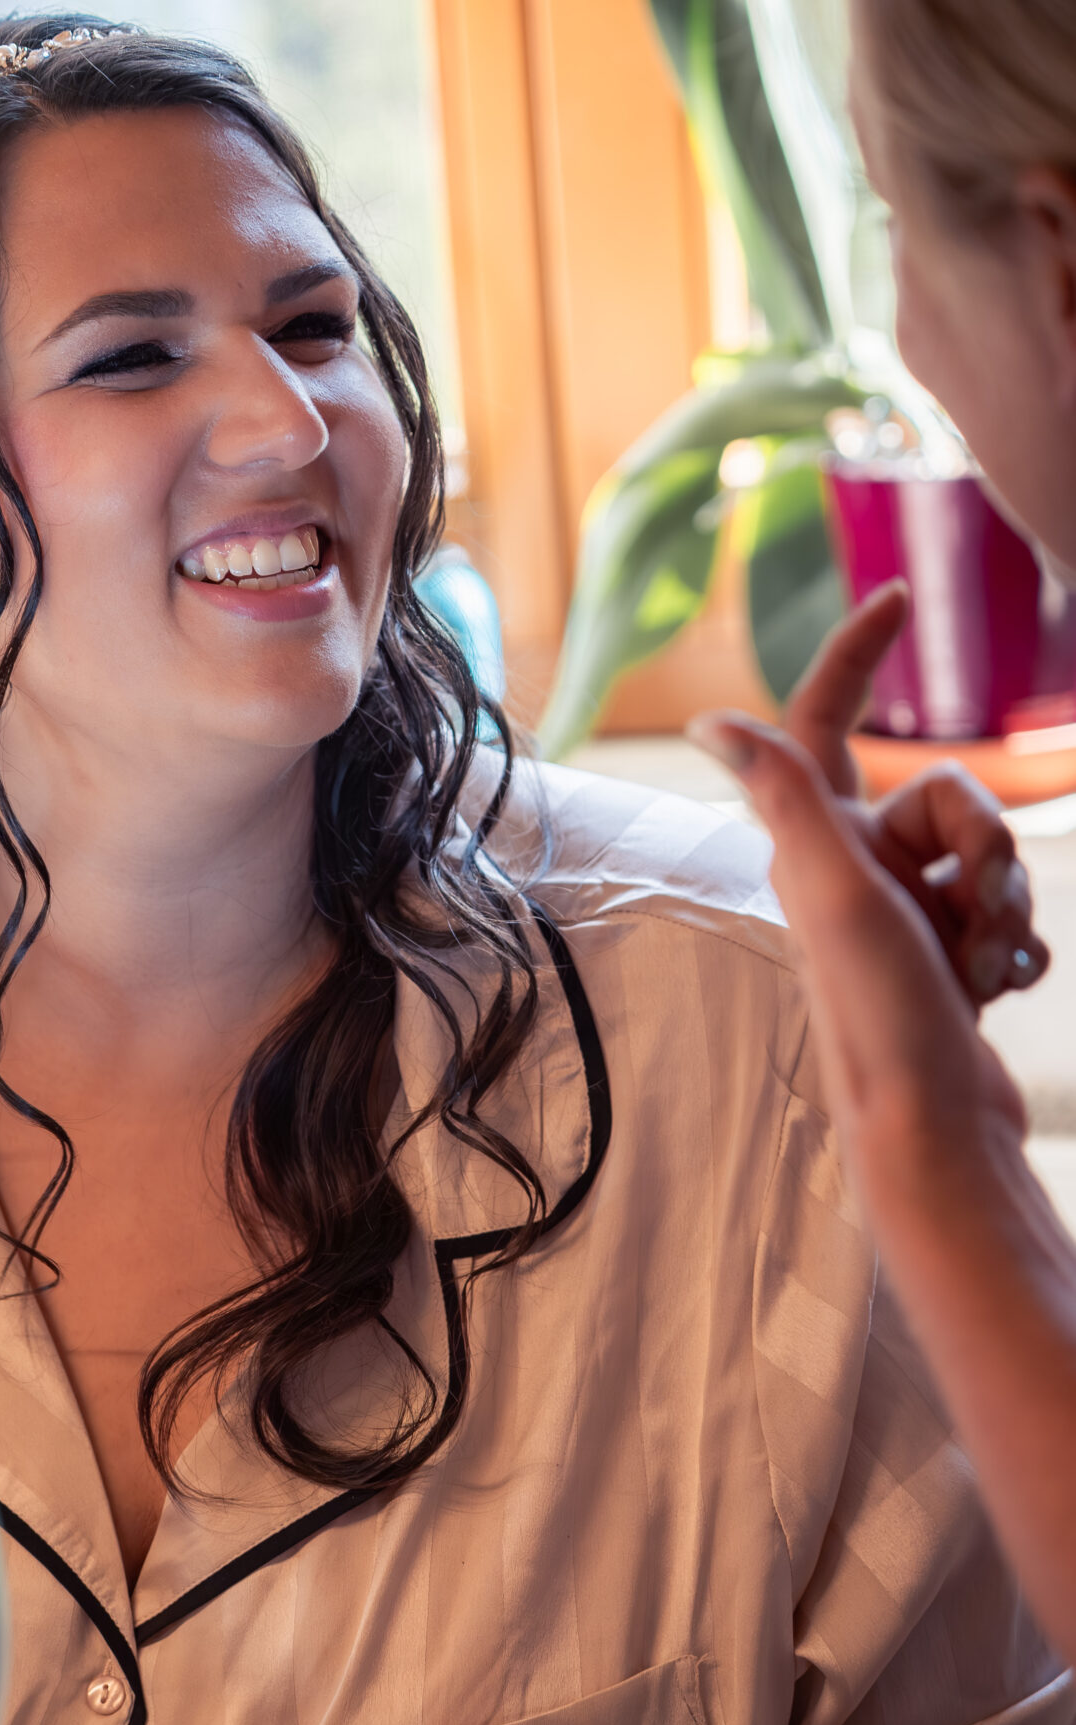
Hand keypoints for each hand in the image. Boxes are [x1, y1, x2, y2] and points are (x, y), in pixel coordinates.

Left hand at [684, 704, 1028, 1205]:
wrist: (936, 1127)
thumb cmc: (879, 1016)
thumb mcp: (832, 891)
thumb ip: (785, 796)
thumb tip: (707, 720)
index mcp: (814, 845)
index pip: (826, 719)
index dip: (856, 654)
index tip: (895, 597)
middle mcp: (852, 872)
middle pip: (952, 799)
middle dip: (989, 850)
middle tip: (971, 917)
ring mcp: (905, 915)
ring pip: (994, 858)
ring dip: (1006, 909)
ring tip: (977, 969)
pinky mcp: (948, 958)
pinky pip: (1009, 915)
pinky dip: (1016, 948)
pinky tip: (998, 990)